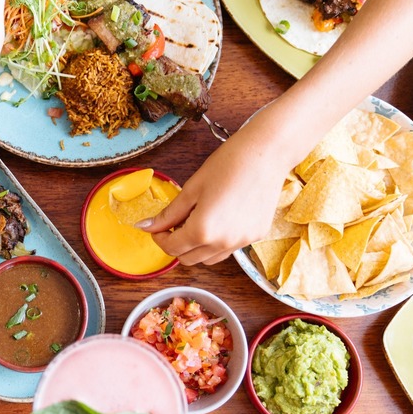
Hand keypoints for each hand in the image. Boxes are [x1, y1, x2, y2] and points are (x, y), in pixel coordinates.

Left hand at [138, 119, 292, 265]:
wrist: (266, 153)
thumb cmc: (228, 164)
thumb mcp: (192, 189)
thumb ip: (169, 213)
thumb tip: (146, 226)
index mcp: (203, 230)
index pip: (172, 248)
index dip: (160, 239)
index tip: (157, 228)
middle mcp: (223, 242)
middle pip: (189, 259)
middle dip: (176, 245)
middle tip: (174, 224)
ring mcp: (242, 242)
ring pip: (209, 259)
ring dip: (196, 247)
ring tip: (196, 222)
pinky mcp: (256, 236)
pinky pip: (229, 249)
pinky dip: (217, 242)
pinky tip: (217, 220)